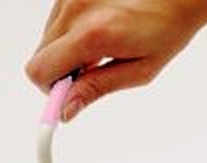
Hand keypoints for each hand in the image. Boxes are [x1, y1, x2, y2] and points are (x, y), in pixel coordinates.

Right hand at [26, 0, 206, 120]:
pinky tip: (97, 28)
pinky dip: (71, 30)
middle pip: (39, 56)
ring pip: (46, 38)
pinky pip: (57, 20)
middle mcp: (77, 8)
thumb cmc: (168, 27)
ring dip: (66, 49)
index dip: (50, 90)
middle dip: (59, 71)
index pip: (40, 71)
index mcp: (92, 34)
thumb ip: (96, 89)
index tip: (63, 99)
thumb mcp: (138, 71)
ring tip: (99, 46)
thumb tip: (67, 108)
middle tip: (89, 71)